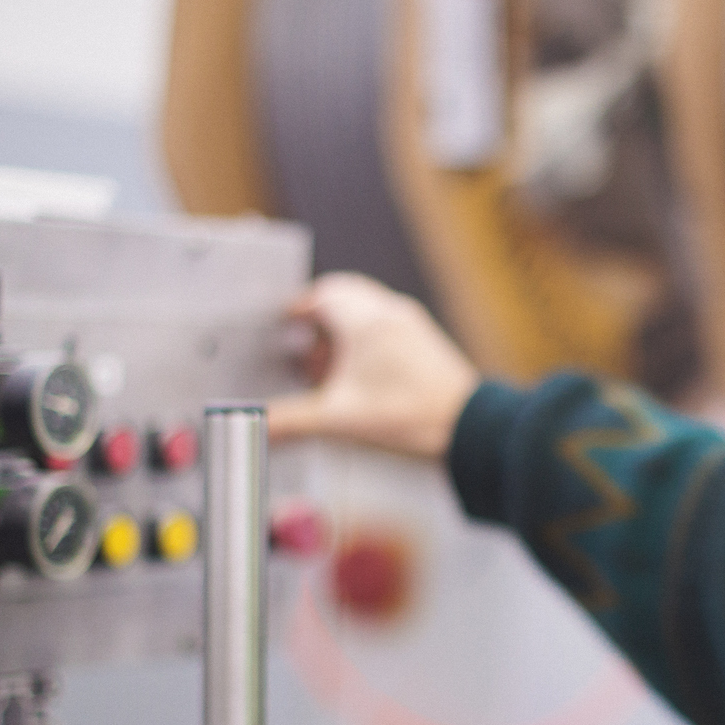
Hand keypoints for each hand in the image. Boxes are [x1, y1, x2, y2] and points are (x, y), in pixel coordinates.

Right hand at [267, 273, 480, 460]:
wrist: (470, 431)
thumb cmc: (411, 419)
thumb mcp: (339, 421)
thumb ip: (290, 421)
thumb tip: (254, 424)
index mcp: (365, 321)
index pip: (322, 293)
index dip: (297, 309)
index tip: (282, 327)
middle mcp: (390, 314)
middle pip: (344, 298)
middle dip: (319, 323)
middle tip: (305, 355)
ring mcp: (412, 326)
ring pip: (367, 313)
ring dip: (344, 334)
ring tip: (330, 373)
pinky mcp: (427, 345)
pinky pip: (388, 329)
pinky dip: (367, 345)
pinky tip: (362, 381)